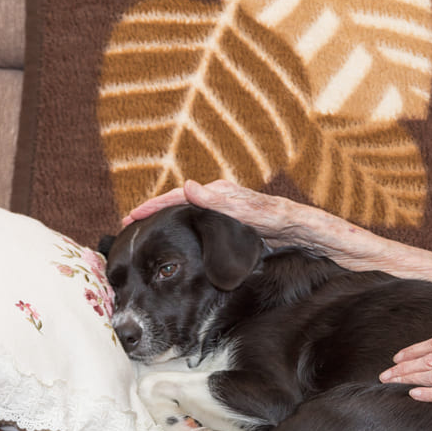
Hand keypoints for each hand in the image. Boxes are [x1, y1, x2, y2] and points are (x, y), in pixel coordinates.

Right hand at [124, 180, 303, 244]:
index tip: (131, 217)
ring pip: (186, 217)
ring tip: (144, 234)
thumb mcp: (250, 211)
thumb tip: (188, 186)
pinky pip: (197, 227)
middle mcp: (219, 198)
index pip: (178, 197)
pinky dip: (181, 232)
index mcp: (220, 193)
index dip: (153, 207)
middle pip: (178, 206)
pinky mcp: (229, 224)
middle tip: (128, 227)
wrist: (303, 231)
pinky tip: (174, 244)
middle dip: (153, 214)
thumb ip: (219, 202)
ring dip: (165, 223)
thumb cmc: (281, 220)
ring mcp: (223, 211)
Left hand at [124, 180, 431, 287]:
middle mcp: (298, 233)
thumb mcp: (320, 309)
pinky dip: (255, 209)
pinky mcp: (334, 232)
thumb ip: (287, 310)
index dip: (189, 233)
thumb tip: (246, 339)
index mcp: (288, 252)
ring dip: (216, 200)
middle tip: (135, 213)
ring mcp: (316, 228)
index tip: (145, 236)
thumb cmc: (378, 304)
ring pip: (258, 208)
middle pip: (234, 214)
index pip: (230, 237)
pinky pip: (290, 220)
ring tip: (178, 194)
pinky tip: (228, 201)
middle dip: (185, 210)